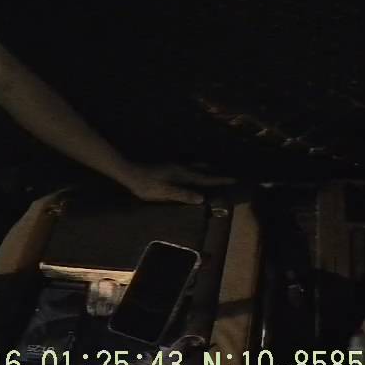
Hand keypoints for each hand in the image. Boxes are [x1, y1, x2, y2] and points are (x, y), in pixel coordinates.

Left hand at [119, 163, 233, 204]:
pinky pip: (187, 167)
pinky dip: (194, 169)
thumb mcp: (165, 192)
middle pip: (203, 169)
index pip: (206, 178)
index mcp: (184, 174)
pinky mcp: (168, 167)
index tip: (234, 179)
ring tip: (211, 172)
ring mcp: (175, 166)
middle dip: (215, 172)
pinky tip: (190, 173)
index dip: (220, 180)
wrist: (130, 173)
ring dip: (205, 169)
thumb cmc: (148, 186)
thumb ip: (183, 195)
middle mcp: (182, 168)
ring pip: (195, 166)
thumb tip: (203, 199)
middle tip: (225, 176)